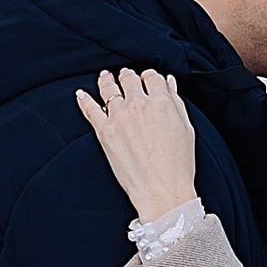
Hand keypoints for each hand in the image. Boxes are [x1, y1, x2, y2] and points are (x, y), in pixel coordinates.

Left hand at [75, 67, 199, 223]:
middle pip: (129, 79)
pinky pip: (90, 109)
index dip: (149, 77)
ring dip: (107, 81)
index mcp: (161, 102)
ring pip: (109, 89)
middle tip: (126, 77)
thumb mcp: (186, 128)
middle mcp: (138, 105)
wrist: (161, 190)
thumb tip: (168, 83)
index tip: (147, 80)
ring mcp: (119, 117)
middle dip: (128, 76)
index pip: (151, 77)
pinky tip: (81, 94)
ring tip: (105, 78)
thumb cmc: (178, 164)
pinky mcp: (104, 132)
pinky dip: (84, 99)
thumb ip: (176, 102)